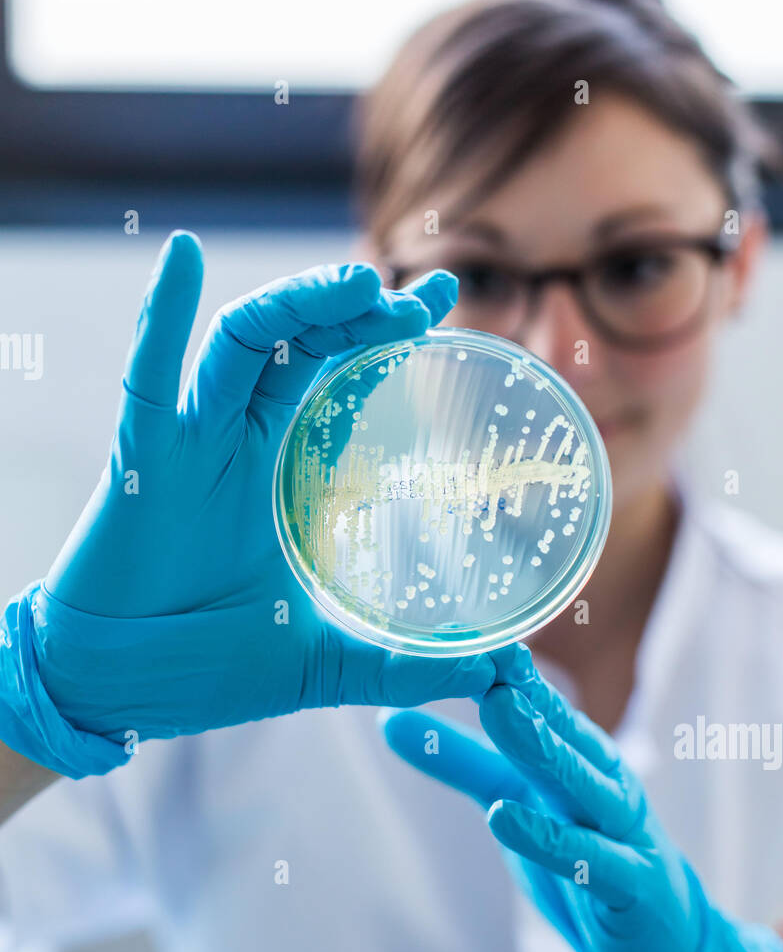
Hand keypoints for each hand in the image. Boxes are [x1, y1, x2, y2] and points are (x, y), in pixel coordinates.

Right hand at [1, 232, 497, 777]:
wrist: (117, 693)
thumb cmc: (205, 665)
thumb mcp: (324, 662)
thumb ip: (403, 667)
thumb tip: (497, 678)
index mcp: (283, 470)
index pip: (343, 377)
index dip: (389, 332)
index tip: (444, 300)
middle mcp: (241, 440)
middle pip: (303, 343)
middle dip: (359, 308)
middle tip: (421, 295)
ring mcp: (192, 442)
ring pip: (243, 343)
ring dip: (297, 303)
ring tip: (358, 282)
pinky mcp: (143, 460)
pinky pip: (149, 378)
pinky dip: (163, 317)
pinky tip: (184, 258)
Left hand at [381, 653, 782, 951]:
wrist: (667, 942)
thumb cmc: (589, 856)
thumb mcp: (516, 801)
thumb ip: (462, 761)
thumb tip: (390, 717)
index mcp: (580, 756)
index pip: (539, 703)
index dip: (502, 666)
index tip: (458, 625)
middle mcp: (604, 783)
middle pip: (561, 731)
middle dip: (521, 689)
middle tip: (478, 651)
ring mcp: (622, 831)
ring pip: (581, 782)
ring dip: (541, 745)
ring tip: (497, 709)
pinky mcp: (631, 884)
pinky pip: (588, 858)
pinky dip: (549, 838)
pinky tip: (504, 817)